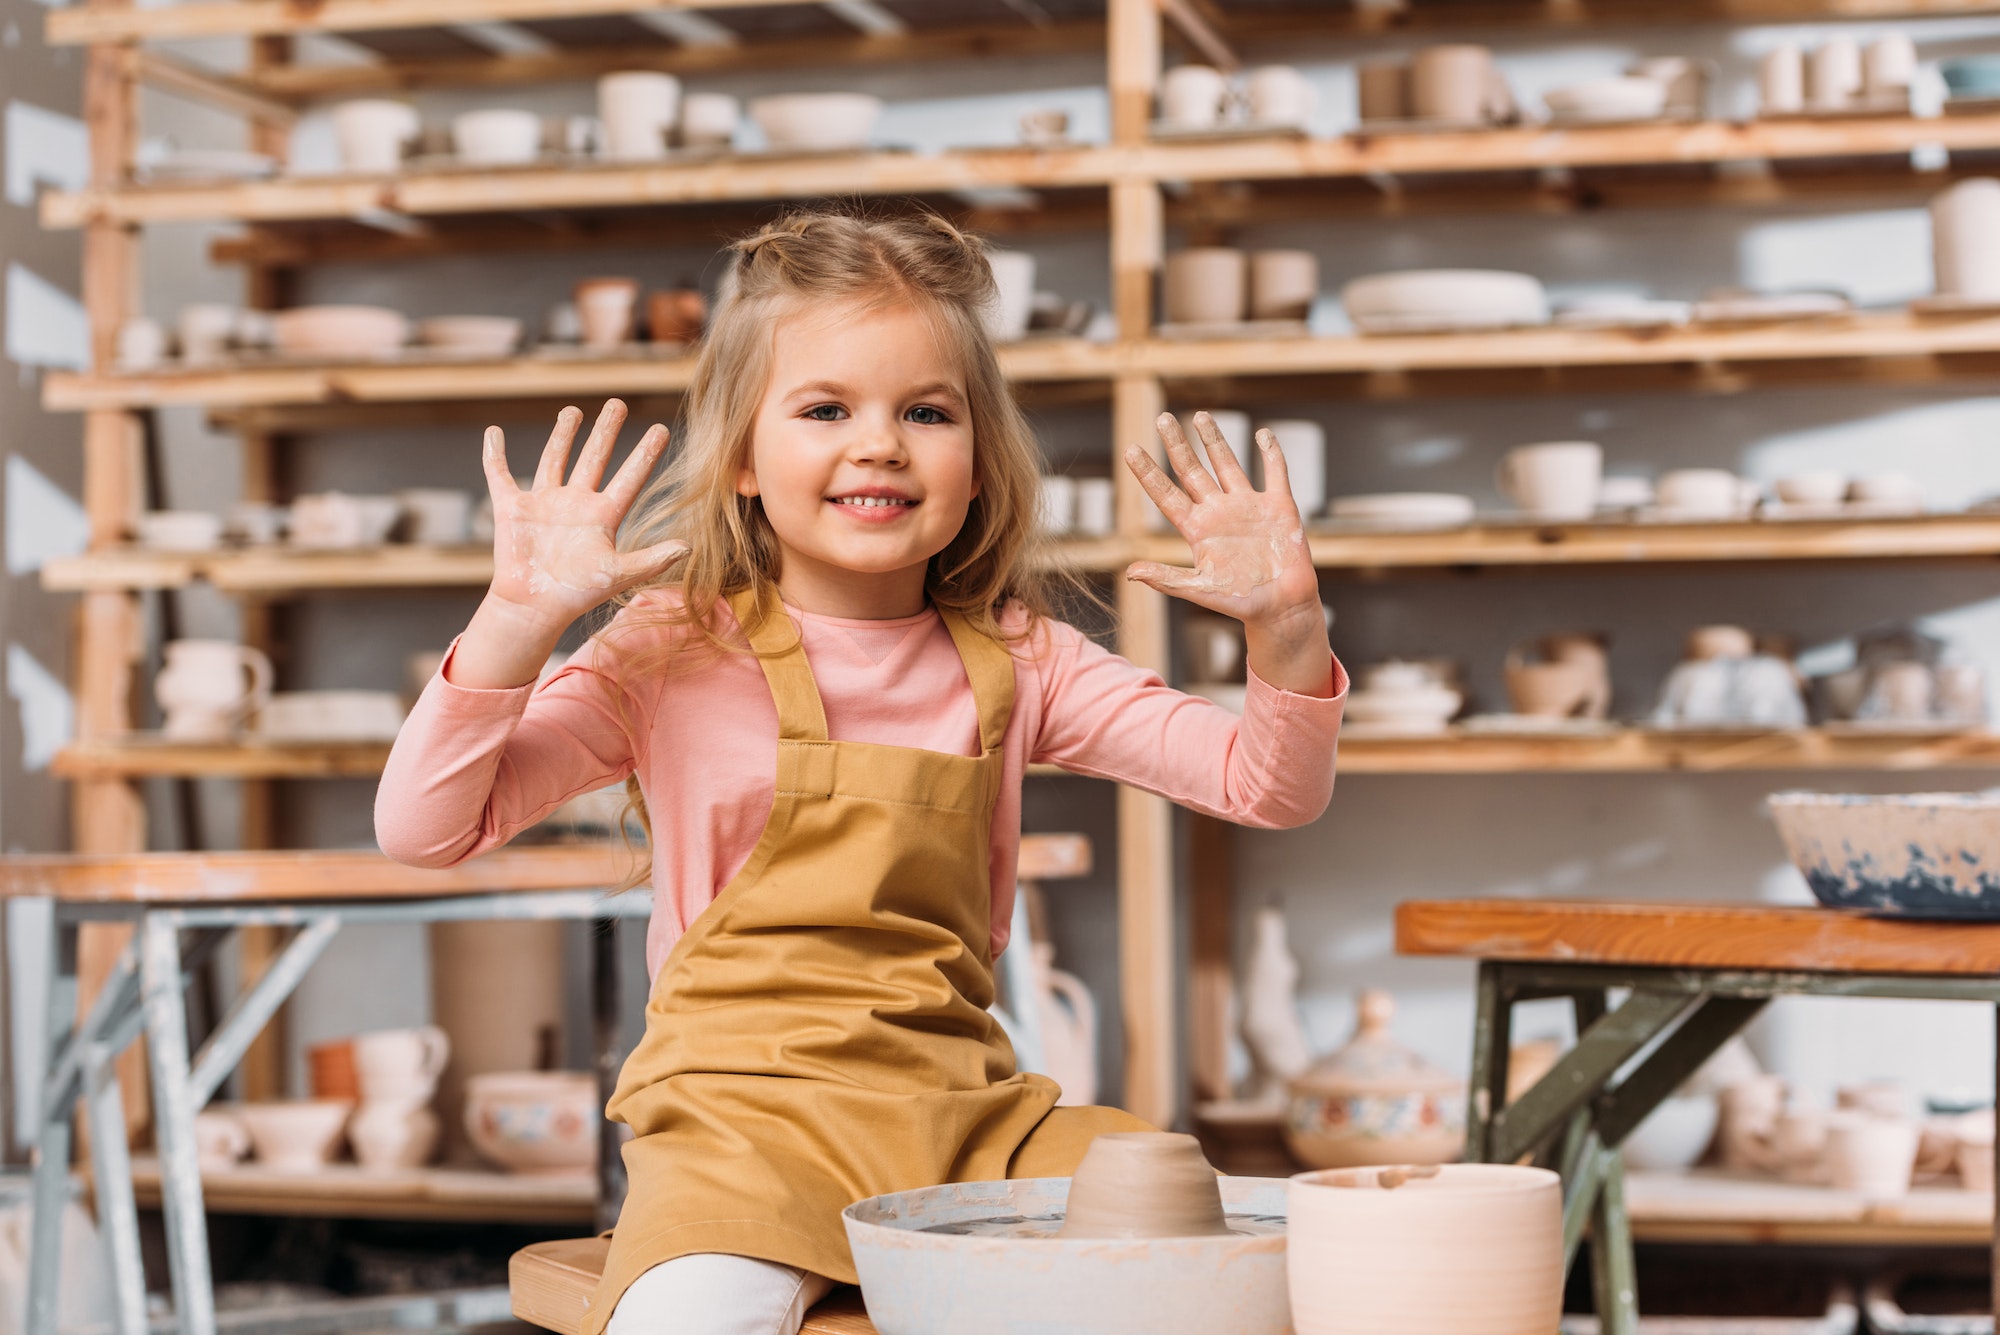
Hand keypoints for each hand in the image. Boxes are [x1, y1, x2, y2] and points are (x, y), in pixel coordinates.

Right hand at [482, 399, 686, 632]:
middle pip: (594, 458)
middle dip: (605, 430)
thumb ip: (652, 559)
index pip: (629, 477)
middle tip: (617, 403)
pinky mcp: (512, 508)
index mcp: (602, 516)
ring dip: (563, 436)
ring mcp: (544, 504)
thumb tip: (689, 547)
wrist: (534, 607)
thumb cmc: (577, 593)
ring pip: (554, 459)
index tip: (661, 428)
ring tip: (573, 411)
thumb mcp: (617, 572)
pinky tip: (493, 432)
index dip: (644, 454)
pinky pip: (499, 475)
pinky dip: (493, 454)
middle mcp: (575, 504)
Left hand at [1123, 412, 1331, 695]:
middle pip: (1193, 471)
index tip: (1130, 450)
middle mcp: (1219, 512)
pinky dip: (1271, 452)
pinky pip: (1274, 472)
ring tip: (1200, 416)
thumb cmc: (1239, 603)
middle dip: (1178, 445)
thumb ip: (1166, 579)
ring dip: (1215, 440)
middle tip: (1163, 419)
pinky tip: (1263, 433)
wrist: (1281, 608)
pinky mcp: (1279, 506)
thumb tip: (1129, 572)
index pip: (1166, 494)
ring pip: (1227, 464)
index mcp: (1198, 530)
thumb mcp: (1200, 589)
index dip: (1148, 473)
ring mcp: (1248, 506)